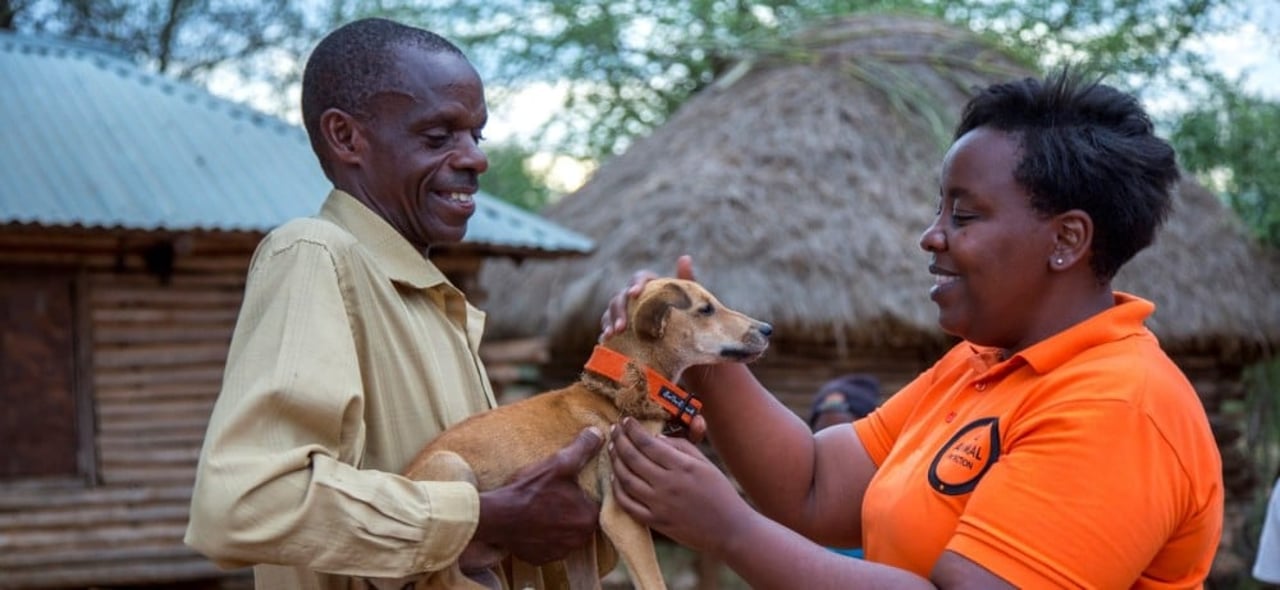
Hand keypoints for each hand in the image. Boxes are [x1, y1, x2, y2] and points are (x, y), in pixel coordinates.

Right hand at [474, 427, 603, 564]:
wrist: (498, 515)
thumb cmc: (531, 489)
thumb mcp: (560, 463)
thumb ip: (583, 448)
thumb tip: (598, 433)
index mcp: (588, 518)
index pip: (594, 505)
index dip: (581, 494)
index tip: (568, 486)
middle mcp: (578, 541)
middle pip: (580, 521)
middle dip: (570, 510)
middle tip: (553, 495)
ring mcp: (559, 553)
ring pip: (564, 535)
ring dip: (557, 524)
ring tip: (541, 507)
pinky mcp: (540, 559)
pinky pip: (547, 546)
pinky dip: (541, 536)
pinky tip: (531, 522)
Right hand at [599, 255, 696, 339]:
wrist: (685, 338)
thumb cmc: (687, 314)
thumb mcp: (690, 299)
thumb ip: (687, 278)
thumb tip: (685, 257)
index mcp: (651, 284)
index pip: (640, 277)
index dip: (636, 283)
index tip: (635, 294)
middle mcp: (635, 295)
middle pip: (621, 295)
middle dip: (619, 309)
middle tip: (622, 326)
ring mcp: (625, 309)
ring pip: (611, 309)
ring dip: (610, 320)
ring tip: (613, 334)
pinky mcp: (620, 324)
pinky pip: (608, 324)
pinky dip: (606, 330)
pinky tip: (607, 339)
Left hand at [609, 417, 750, 554]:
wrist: (729, 529)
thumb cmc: (720, 492)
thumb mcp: (705, 463)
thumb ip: (681, 446)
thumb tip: (656, 438)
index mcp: (682, 466)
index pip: (648, 443)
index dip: (632, 430)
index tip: (626, 420)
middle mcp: (668, 484)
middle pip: (633, 458)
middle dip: (619, 440)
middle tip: (614, 430)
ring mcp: (659, 505)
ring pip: (626, 479)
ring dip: (615, 461)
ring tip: (612, 448)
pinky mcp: (655, 522)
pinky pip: (627, 504)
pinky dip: (617, 489)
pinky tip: (614, 477)